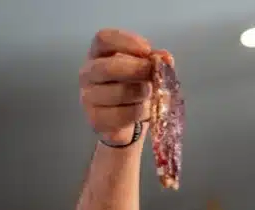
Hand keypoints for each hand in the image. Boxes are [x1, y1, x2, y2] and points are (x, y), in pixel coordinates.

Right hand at [79, 29, 154, 143]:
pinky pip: (119, 115)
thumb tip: (165, 58)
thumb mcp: (147, 71)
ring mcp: (88, 97)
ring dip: (140, 93)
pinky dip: (138, 113)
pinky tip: (146, 111)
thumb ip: (156, 62)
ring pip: (115, 92)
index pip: (103, 39)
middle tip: (153, 74)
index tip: (147, 49)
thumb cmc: (136, 90)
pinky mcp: (96, 120)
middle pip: (107, 67)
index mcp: (99, 54)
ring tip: (151, 95)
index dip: (126, 41)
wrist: (129, 124)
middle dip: (135, 69)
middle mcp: (89, 73)